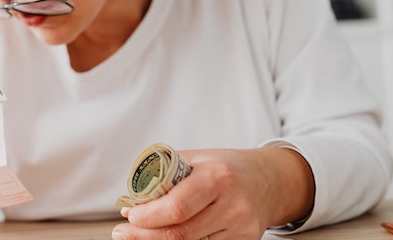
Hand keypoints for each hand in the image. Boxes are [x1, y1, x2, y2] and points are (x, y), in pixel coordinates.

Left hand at [112, 147, 313, 239]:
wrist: (270, 180)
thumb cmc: (225, 167)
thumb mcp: (196, 159)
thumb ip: (164, 176)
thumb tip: (131, 202)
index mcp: (217, 176)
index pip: (176, 207)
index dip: (147, 217)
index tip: (129, 215)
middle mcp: (232, 204)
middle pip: (180, 234)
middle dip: (144, 236)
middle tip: (122, 233)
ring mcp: (240, 227)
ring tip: (138, 235)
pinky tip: (167, 237)